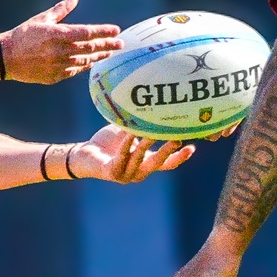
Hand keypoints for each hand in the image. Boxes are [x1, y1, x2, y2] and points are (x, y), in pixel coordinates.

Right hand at [0, 0, 122, 84]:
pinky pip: (74, 71)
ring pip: (85, 61)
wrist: (5, 58)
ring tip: (109, 53)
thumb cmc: (23, 35)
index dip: (104, 31)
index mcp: (58, 34)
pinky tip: (91, 62)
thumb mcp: (42, 19)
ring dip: (98, 56)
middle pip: (90, 47)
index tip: (116, 31)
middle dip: (108, 45)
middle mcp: (61, 50)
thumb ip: (61, 10)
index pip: (88, 32)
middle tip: (121, 44)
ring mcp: (58, 65)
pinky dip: (84, 66)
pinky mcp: (54, 77)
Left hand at [67, 126, 195, 183]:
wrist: (84, 155)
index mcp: (145, 164)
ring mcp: (126, 175)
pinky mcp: (112, 173)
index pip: (168, 164)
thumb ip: (140, 123)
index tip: (193, 146)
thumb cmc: (108, 143)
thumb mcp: (128, 131)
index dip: (180, 157)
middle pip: (159, 164)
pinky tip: (130, 134)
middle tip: (177, 139)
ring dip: (147, 145)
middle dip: (168, 152)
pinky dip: (127, 145)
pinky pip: (122, 157)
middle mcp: (139, 173)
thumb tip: (154, 101)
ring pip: (140, 159)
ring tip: (152, 132)